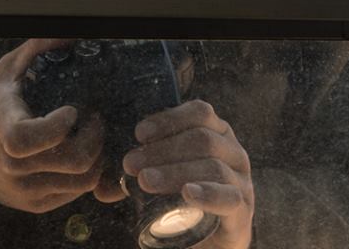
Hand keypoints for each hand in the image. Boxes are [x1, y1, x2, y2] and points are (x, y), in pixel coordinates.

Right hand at [0, 38, 104, 211]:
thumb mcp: (5, 70)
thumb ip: (36, 48)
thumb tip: (70, 33)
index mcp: (2, 129)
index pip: (26, 139)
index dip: (57, 125)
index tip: (72, 109)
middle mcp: (12, 167)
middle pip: (72, 161)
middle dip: (95, 136)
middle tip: (95, 118)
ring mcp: (25, 191)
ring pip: (82, 181)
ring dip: (97, 155)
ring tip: (92, 135)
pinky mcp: (37, 206)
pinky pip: (77, 194)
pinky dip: (87, 172)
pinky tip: (82, 151)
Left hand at [121, 100, 253, 248]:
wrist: (211, 242)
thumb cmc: (188, 200)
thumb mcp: (170, 174)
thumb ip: (148, 165)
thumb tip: (106, 175)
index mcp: (218, 133)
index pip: (199, 112)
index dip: (169, 119)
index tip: (139, 133)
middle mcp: (234, 152)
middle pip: (202, 139)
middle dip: (162, 149)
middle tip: (131, 163)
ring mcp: (242, 180)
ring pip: (212, 166)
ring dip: (174, 171)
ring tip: (145, 180)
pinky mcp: (243, 210)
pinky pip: (229, 197)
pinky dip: (207, 193)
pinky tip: (187, 193)